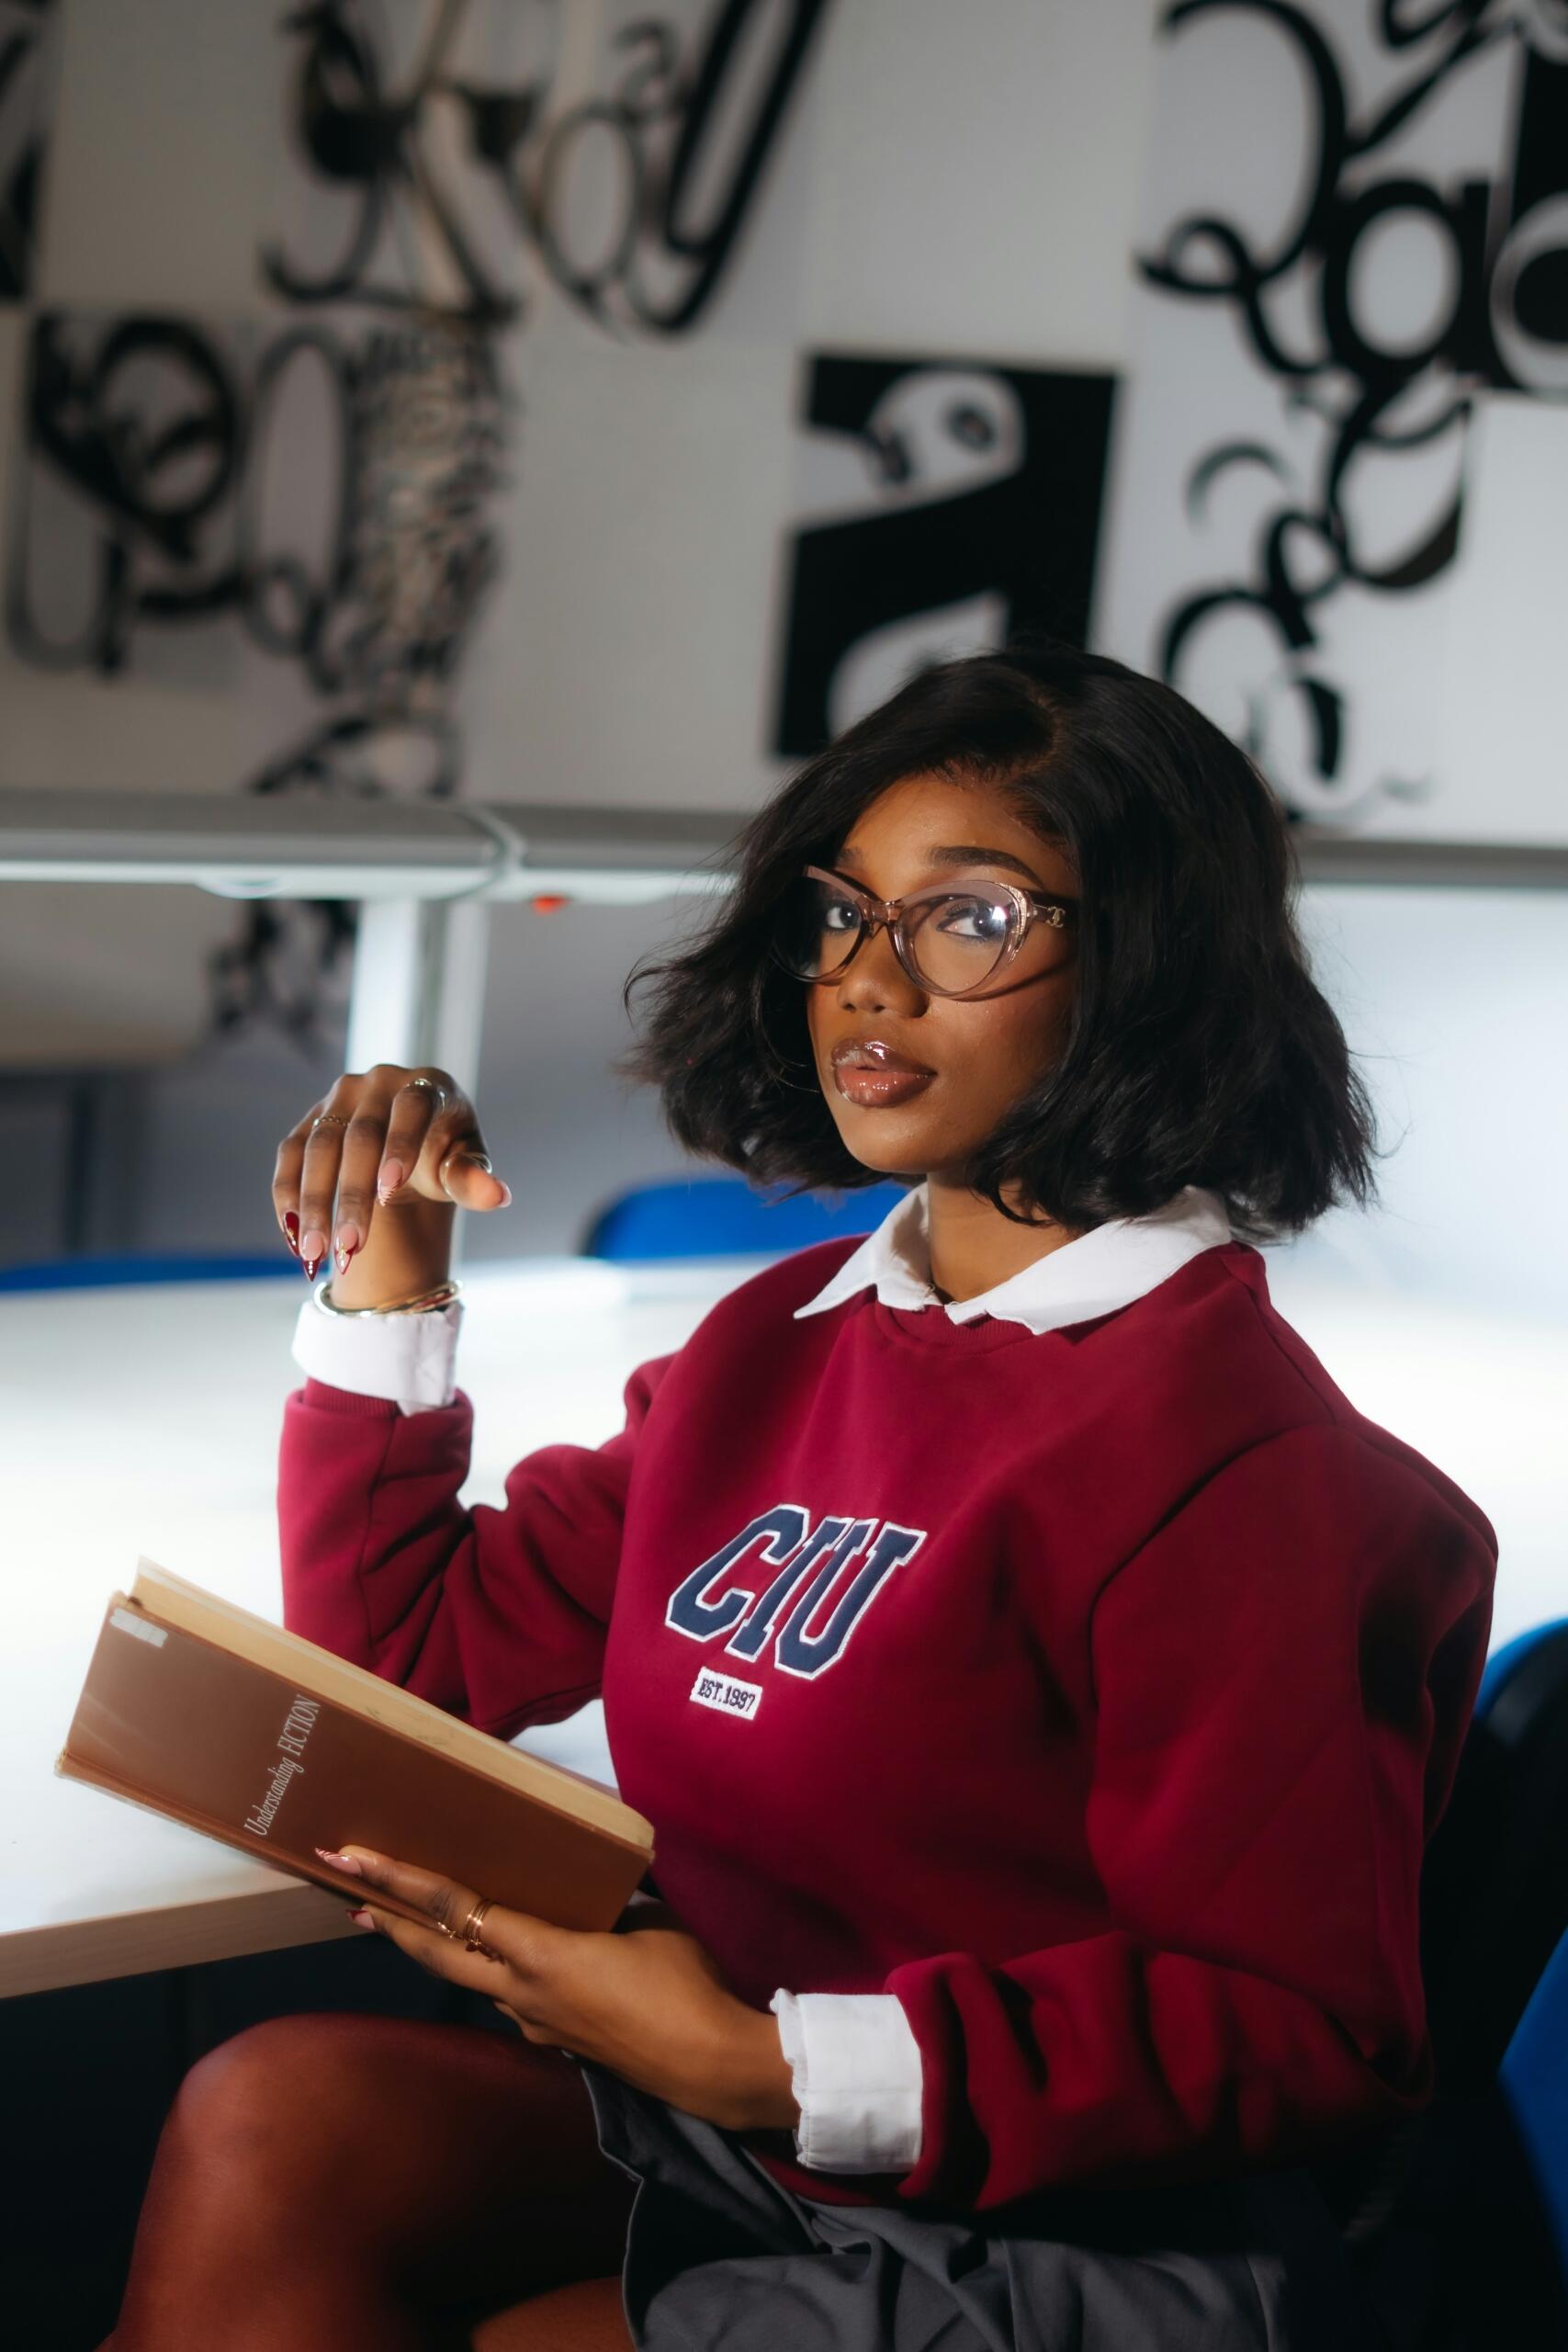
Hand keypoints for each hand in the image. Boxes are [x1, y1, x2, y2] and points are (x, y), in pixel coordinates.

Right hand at [272, 1063, 511, 1289]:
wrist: (409, 1148)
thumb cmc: (445, 1155)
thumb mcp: (464, 1166)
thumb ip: (474, 1180)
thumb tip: (498, 1197)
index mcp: (426, 1084)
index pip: (411, 1109)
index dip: (400, 1146)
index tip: (390, 1191)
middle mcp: (378, 1081)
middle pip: (359, 1136)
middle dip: (352, 1195)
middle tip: (349, 1247)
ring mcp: (339, 1097)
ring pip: (317, 1148)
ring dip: (313, 1204)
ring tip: (315, 1253)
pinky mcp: (310, 1118)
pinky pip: (290, 1156)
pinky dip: (288, 1196)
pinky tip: (295, 1237)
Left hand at [317, 1845, 800, 2136]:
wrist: (708, 2063)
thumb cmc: (682, 1983)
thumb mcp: (650, 1921)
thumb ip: (615, 1902)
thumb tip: (607, 1888)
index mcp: (539, 1952)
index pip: (456, 1907)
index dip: (403, 1880)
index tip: (359, 1857)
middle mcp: (521, 1991)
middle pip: (438, 1950)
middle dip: (390, 1918)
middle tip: (350, 1890)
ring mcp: (535, 2022)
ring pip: (473, 1977)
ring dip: (441, 1948)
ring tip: (420, 1921)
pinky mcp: (557, 2041)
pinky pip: (513, 1997)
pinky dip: (496, 1971)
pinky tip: (517, 1960)